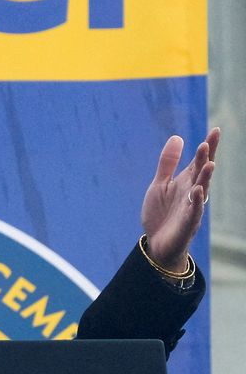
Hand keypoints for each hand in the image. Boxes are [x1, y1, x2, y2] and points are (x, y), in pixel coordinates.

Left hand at [141, 128, 219, 271]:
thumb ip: (168, 162)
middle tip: (208, 142)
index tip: (216, 130)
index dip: (207, 147)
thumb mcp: (160, 183)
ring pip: (201, 191)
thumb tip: (177, 136)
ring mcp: (190, 208)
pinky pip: (193, 212)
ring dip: (205, 178)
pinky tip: (198, 191)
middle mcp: (192, 193)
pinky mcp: (186, 224)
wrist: (157, 243)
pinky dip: (196, 202)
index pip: (199, 161)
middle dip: (205, 158)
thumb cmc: (161, 212)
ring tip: (209, 163)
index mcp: (186, 182)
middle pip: (201, 173)